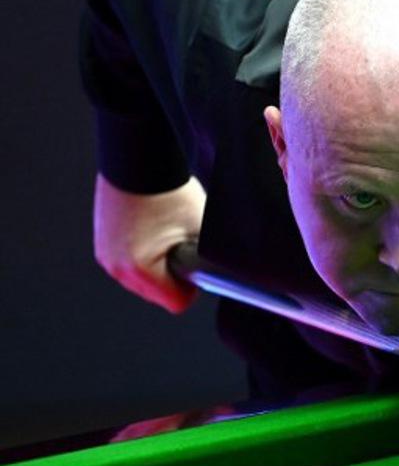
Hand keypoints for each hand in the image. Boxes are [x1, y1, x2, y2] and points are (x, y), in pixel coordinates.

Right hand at [93, 173, 205, 313]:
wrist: (137, 162)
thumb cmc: (169, 192)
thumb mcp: (200, 229)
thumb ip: (210, 260)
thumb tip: (228, 274)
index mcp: (139, 269)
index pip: (176, 303)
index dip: (192, 287)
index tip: (195, 264)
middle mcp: (117, 268)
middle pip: (158, 295)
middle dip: (173, 276)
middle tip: (181, 244)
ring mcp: (106, 257)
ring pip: (144, 282)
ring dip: (158, 267)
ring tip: (165, 234)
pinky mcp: (102, 246)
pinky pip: (129, 266)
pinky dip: (144, 256)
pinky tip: (152, 232)